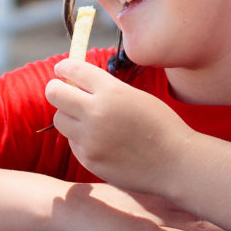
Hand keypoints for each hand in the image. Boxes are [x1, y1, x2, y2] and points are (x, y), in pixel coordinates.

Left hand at [46, 57, 194, 191]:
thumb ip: (107, 89)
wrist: (176, 163)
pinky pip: (73, 143)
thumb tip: (78, 83)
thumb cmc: (161, 126)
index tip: (62, 69)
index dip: (64, 67)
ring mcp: (90, 138)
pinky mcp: (89, 159)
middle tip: (62, 92)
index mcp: (111, 91)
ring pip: (59, 119)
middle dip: (56, 90)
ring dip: (68, 116)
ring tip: (88, 120)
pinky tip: (102, 142)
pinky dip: (81, 140)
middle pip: (54, 93)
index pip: (73, 69)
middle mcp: (96, 112)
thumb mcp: (136, 96)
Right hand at [48, 182, 229, 230]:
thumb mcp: (118, 196)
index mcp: (153, 195)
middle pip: (202, 207)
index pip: (193, 195)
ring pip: (196, 225)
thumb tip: (146, 201)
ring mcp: (152, 220)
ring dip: (223, 230)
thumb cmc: (84, 205)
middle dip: (229, 212)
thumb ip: (135, 196)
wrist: (62, 207)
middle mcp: (158, 205)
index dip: (217, 198)